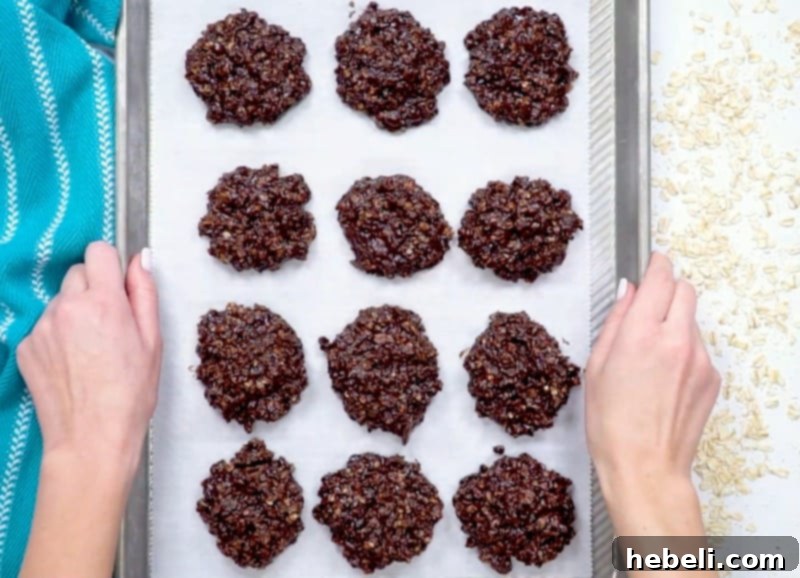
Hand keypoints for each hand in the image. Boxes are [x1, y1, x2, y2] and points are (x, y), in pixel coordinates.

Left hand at [18, 242, 160, 577]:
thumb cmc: (131, 393)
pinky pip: (44, 326)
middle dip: (94, 289)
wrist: (92, 438)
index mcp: (104, 302)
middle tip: (109, 323)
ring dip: (75, 313)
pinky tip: (73, 363)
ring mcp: (42, 327)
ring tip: (91, 350)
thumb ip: (145, 293)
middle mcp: (67, 307)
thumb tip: (143, 258)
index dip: (111, 265)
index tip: (119, 286)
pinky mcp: (25, 347)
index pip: (98, 251)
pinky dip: (58, 336)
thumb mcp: (152, 340)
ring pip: (60, 301)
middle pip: (77, 273)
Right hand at [586, 253, 719, 539]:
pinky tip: (663, 377)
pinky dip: (683, 351)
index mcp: (641, 334)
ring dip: (674, 323)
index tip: (652, 261)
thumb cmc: (611, 423)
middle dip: (667, 290)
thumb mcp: (596, 366)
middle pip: (685, 290)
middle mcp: (676, 340)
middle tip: (648, 307)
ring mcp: (700, 359)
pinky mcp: (712, 377)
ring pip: (692, 320)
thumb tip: (628, 293)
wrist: (644, 466)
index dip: (656, 265)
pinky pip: (699, 348)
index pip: (660, 278)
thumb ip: (615, 321)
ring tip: (650, 356)